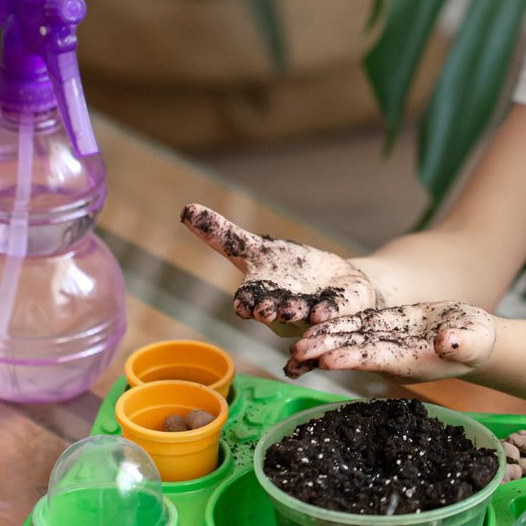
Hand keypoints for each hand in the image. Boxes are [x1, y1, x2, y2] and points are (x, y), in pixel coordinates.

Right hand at [179, 204, 380, 329]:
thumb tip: (185, 209)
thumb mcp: (255, 250)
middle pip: (275, 311)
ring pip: (304, 316)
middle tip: (270, 310)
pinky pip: (334, 311)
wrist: (332, 282)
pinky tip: (325, 311)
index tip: (243, 303)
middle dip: (272, 310)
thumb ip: (222, 235)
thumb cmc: (288, 270)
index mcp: (262, 294)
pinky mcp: (340, 308)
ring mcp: (313, 311)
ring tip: (299, 311)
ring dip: (300, 314)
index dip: (246, 303)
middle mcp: (285, 307)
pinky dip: (328, 312)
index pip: (248, 300)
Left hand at [286, 301, 495, 380]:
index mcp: (410, 360)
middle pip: (353, 352)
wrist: (472, 337)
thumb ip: (461, 343)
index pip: (376, 359)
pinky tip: (312, 325)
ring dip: (323, 340)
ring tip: (294, 345)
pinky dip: (334, 326)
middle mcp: (391, 354)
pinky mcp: (382, 325)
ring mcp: (384, 341)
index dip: (352, 358)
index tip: (328, 360)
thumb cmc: (476, 342)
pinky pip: (354, 325)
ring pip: (348, 339)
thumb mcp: (473, 341)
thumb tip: (446, 341)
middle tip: (296, 353)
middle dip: (325, 352)